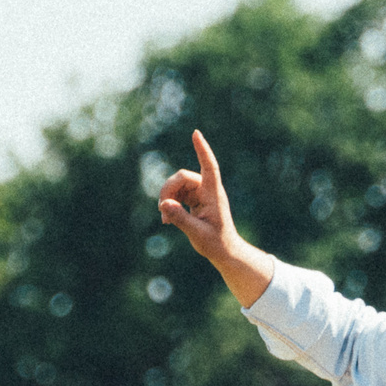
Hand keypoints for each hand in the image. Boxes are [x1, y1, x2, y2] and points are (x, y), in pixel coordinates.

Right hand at [157, 131, 274, 304]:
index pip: (209, 166)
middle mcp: (208, 190)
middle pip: (182, 177)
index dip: (202, 150)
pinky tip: (167, 219)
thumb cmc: (215, 243)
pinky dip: (170, 204)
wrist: (224, 251)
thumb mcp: (196, 233)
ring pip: (178, 185)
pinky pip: (178, 194)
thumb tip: (163, 204)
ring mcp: (201, 194)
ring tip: (165, 219)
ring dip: (167, 198)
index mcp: (213, 194)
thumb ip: (180, 218)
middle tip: (161, 209)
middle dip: (168, 190)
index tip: (195, 134)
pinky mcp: (195, 199)